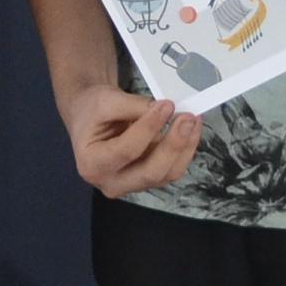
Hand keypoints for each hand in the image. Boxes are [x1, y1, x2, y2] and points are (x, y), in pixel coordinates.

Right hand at [65, 81, 200, 198]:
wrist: (91, 119)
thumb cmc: (92, 110)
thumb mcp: (105, 100)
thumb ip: (134, 106)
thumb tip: (166, 110)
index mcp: (92, 164)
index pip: (126, 150)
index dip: (149, 128)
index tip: (166, 106)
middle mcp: (111, 183)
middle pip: (151, 172)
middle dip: (174, 145)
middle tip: (188, 118)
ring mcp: (132, 185)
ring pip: (167, 174)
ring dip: (185, 147)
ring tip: (193, 120)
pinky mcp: (148, 180)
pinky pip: (172, 170)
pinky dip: (185, 149)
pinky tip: (191, 130)